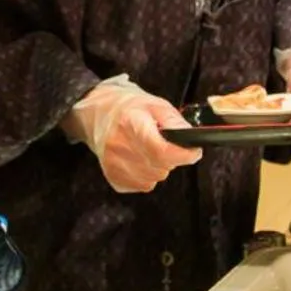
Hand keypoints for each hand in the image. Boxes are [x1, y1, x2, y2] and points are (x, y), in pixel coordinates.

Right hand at [67, 77, 202, 193]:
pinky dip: (147, 175)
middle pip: (161, 167)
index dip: (184, 154)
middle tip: (162, 143)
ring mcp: (114, 165)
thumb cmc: (127, 108)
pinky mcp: (113, 178)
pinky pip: (143, 186)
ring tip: (148, 149)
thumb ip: (174, 121)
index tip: (192, 151)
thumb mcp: (155, 104)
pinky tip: (139, 159)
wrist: (97, 114)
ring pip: (155, 179)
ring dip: (158, 167)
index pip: (163, 152)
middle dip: (171, 158)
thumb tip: (192, 138)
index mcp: (131, 124)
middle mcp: (119, 147)